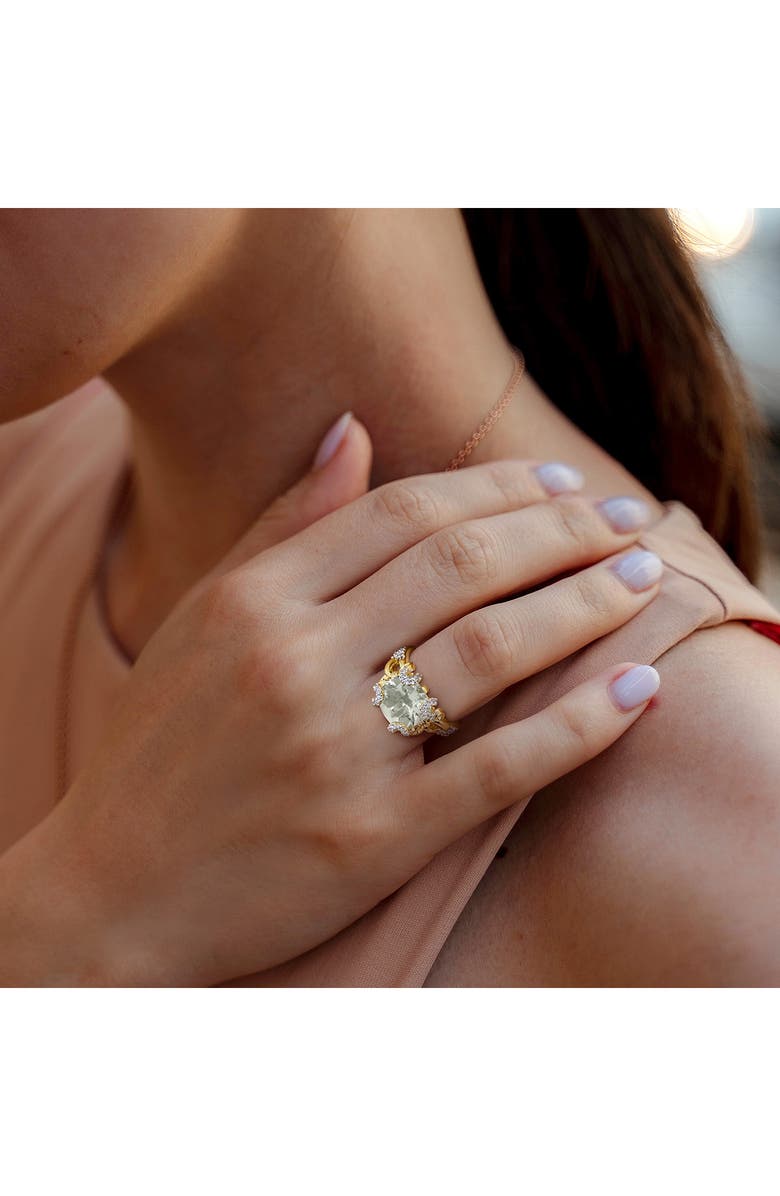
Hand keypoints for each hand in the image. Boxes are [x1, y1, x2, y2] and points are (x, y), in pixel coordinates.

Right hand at [0, 415, 662, 984]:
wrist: (112, 893)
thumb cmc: (158, 750)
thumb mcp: (202, 620)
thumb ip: (281, 524)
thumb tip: (353, 429)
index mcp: (253, 600)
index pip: (404, 514)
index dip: (497, 488)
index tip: (561, 485)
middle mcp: (295, 661)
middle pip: (462, 565)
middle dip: (563, 531)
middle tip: (628, 518)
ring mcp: (337, 751)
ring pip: (493, 650)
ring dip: (587, 603)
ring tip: (647, 578)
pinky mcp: (374, 837)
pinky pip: (498, 768)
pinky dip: (578, 725)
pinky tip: (636, 687)